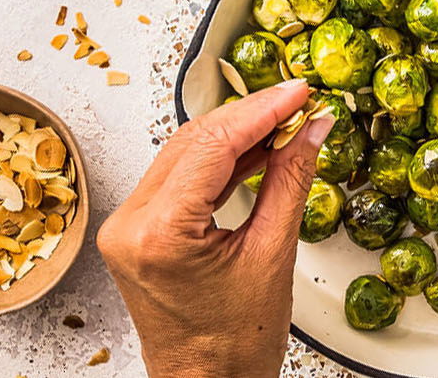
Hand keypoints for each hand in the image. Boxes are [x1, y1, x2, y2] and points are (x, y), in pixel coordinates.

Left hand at [97, 79, 331, 376]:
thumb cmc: (234, 344)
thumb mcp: (273, 255)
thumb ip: (290, 182)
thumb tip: (310, 131)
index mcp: (158, 232)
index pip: (213, 145)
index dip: (262, 110)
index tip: (298, 93)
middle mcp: (130, 224)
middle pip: (193, 141)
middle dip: (249, 115)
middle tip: (298, 101)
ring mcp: (128, 226)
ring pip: (184, 153)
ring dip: (235, 134)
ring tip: (285, 120)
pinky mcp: (137, 230)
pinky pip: (179, 178)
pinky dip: (218, 161)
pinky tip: (255, 149)